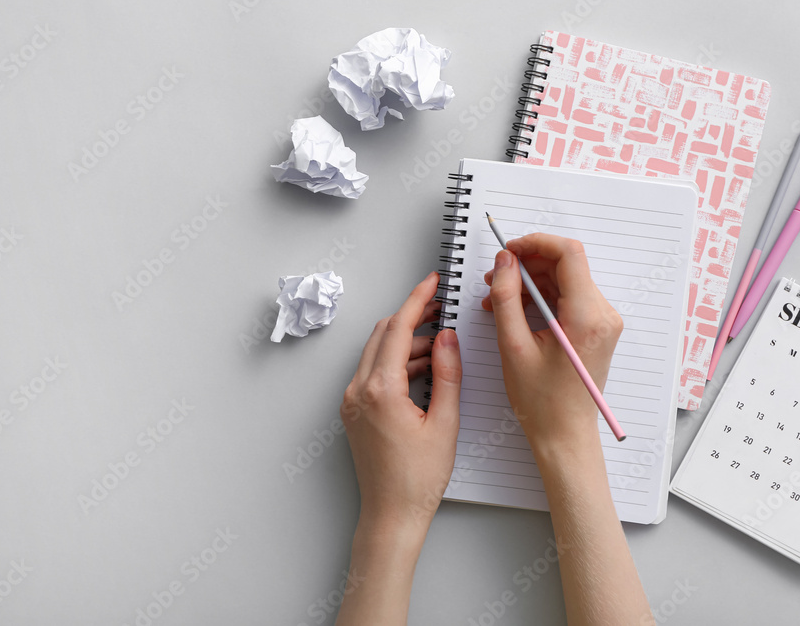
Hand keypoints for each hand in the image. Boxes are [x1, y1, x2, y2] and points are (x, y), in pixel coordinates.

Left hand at [341, 271, 461, 534]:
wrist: (392, 515)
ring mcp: (352, 401)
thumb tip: (447, 338)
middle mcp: (358, 391)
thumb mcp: (445, 422)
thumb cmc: (417, 480)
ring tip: (439, 345)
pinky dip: (396, 363)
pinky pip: (373, 373)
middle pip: (383, 334)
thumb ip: (447, 373)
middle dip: (411, 317)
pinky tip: (422, 369)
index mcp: (380, 391)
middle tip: (439, 308)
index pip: (397, 328)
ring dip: (405, 342)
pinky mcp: (354, 411)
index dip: (416, 300)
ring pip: (377, 353)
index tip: (431, 283)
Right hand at [482, 234, 621, 450]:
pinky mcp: (595, 328)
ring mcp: (602, 321)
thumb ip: (506, 297)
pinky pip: (567, 297)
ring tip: (498, 297)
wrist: (564, 434)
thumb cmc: (542, 402)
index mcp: (586, 317)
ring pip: (564, 280)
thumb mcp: (513, 346)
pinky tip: (514, 308)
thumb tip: (503, 263)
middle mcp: (602, 315)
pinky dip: (540, 296)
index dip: (536, 243)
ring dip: (530, 281)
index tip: (509, 250)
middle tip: (494, 277)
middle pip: (566, 265)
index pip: (568, 254)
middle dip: (527, 264)